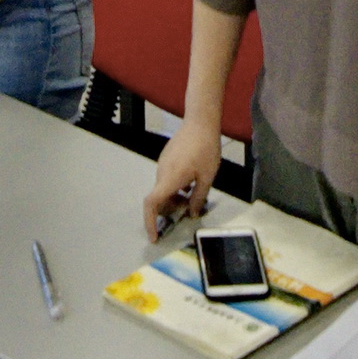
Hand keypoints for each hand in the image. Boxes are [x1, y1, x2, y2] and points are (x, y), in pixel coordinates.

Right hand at [142, 123, 223, 241]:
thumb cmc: (206, 149)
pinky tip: (190, 184)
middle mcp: (161, 173)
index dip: (150, 222)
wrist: (200, 122)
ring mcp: (162, 165)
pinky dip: (175, 188)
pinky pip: (166, 179)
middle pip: (158, 199)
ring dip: (174, 198)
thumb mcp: (207, 177)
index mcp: (170, 179)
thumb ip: (199, 198)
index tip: (154, 236)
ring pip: (163, 189)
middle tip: (188, 211)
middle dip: (170, 210)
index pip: (151, 204)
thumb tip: (193, 213)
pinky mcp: (166, 159)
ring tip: (193, 196)